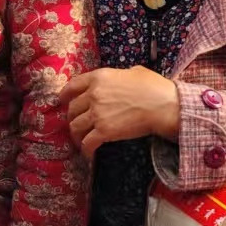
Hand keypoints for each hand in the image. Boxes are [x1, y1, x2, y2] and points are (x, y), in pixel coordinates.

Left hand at [63, 66, 179, 158]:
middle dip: (72, 118)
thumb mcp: (135, 72)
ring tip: (81, 141)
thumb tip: (123, 79)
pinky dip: (86, 150)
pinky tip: (89, 153)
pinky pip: (87, 143)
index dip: (65, 95)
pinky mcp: (103, 131)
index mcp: (100, 77)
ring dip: (76, 136)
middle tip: (77, 125)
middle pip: (72, 109)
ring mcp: (97, 113)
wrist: (163, 105)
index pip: (73, 85)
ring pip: (75, 127)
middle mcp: (94, 94)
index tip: (62, 101)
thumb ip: (121, 75)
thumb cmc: (154, 87)